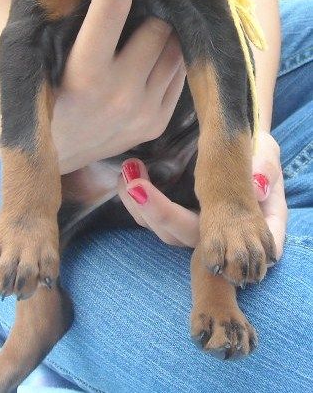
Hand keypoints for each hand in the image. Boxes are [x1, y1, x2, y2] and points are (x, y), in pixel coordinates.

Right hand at [51, 0, 184, 172]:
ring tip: (146, 33)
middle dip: (150, 11)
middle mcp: (119, 93)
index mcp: (84, 73)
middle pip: (158, 26)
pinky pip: (180, 73)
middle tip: (142, 3)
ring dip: (165, 34)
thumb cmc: (48, 88)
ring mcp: (143, 112)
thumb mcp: (48, 56)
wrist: (55, 150)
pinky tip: (149, 60)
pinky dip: (169, 60)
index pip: (111, 10)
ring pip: (176, 48)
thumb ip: (76, 22)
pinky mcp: (158, 122)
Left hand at [118, 131, 286, 257]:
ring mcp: (197, 227)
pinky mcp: (178, 216)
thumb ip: (265, 165)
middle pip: (188, 236)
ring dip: (140, 206)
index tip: (183, 212)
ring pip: (166, 232)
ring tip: (127, 172)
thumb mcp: (266, 153)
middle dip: (158, 213)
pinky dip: (137, 201)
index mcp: (251, 225)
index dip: (207, 240)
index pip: (236, 245)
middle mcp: (221, 235)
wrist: (242, 148)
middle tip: (135, 184)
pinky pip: (154, 220)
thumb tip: (258, 186)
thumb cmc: (257, 153)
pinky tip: (128, 176)